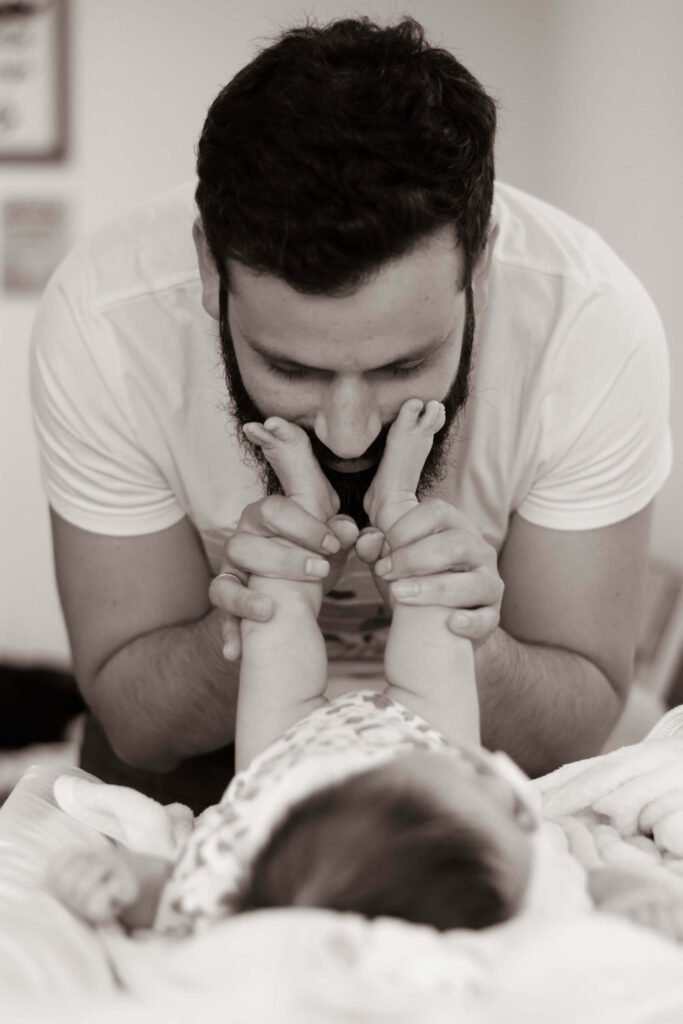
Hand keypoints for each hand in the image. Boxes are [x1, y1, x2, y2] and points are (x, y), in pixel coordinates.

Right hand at [209, 497, 358, 660]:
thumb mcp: (330, 539)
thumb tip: (347, 530)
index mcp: (264, 516)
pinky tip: (237, 652)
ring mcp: (231, 573)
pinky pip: (223, 620)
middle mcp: (241, 541)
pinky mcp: (230, 604)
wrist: (297, 576)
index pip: (273, 510)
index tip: (333, 544)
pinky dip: (230, 636)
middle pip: (242, 545)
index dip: (304, 526)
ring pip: (222, 582)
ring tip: (268, 612)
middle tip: (320, 571)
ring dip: (246, 599)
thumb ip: (339, 530)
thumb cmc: (313, 549)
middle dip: (282, 560)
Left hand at [356, 499, 502, 644]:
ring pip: (476, 581)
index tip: (382, 552)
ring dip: (435, 588)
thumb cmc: (412, 580)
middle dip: (414, 558)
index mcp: (455, 526)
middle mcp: (479, 549)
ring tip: (400, 594)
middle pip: (457, 543)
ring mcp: (489, 582)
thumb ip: (374, 547)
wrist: (435, 624)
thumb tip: (369, 540)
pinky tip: (451, 623)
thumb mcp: (390, 560)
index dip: (404, 529)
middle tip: (385, 573)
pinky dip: (471, 622)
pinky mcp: (492, 616)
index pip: (437, 512)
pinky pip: (488, 618)